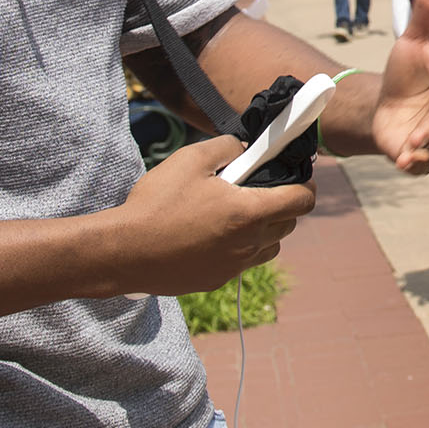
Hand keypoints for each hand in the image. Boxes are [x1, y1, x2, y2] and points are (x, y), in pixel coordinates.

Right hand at [106, 138, 316, 295]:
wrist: (123, 252)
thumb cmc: (156, 203)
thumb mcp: (191, 159)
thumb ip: (227, 147)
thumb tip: (246, 149)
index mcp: (249, 213)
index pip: (302, 201)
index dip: (305, 185)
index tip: (296, 175)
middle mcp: (248, 244)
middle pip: (288, 224)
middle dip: (282, 204)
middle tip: (257, 189)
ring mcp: (234, 266)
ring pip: (268, 246)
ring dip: (263, 229)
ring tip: (234, 213)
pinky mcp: (216, 281)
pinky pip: (242, 262)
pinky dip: (239, 247)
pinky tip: (211, 234)